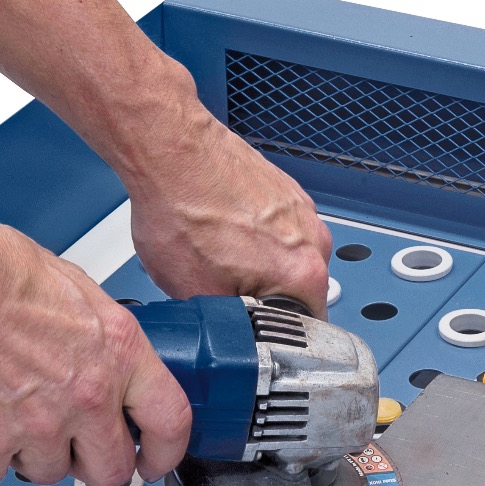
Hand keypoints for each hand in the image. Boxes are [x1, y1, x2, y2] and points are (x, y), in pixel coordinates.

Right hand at [0, 220, 191, 485]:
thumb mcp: (78, 288)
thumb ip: (99, 334)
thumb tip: (100, 349)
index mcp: (121, 354)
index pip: (170, 421)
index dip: (166, 452)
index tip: (153, 461)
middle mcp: (89, 396)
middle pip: (112, 469)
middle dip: (95, 466)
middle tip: (79, 452)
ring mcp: (42, 423)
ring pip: (51, 474)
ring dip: (35, 458)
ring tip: (17, 427)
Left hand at [126, 112, 333, 316]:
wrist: (169, 148)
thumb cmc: (181, 207)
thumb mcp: (194, 294)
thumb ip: (229, 324)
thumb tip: (233, 337)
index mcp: (305, 274)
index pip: (307, 328)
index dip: (272, 333)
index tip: (250, 329)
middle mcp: (315, 240)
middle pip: (295, 291)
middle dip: (262, 296)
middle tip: (222, 286)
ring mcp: (302, 210)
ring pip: (283, 257)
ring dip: (256, 262)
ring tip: (216, 250)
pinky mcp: (285, 189)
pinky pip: (273, 227)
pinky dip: (250, 232)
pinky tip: (218, 226)